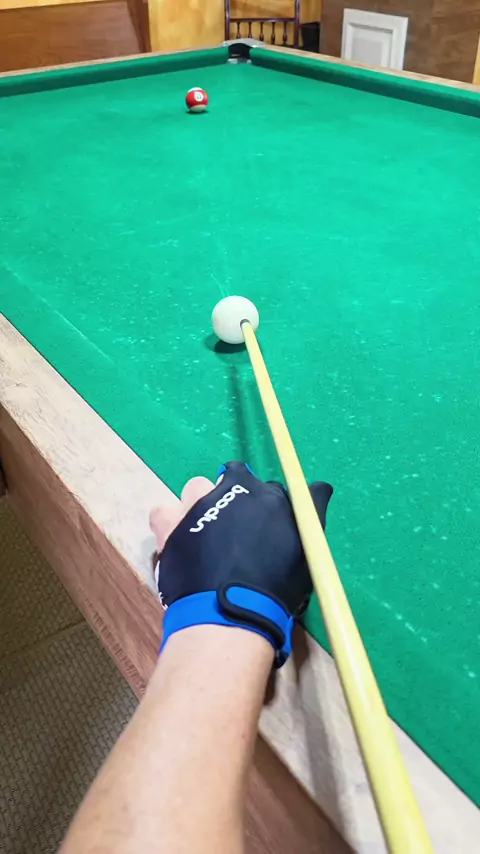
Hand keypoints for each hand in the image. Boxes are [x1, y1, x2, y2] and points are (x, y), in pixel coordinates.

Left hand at [150, 462, 332, 665]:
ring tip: (203, 534)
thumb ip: (310, 514)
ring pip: (198, 488)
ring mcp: (199, 503)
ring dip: (201, 504)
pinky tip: (177, 540)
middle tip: (234, 530)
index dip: (265, 509)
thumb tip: (320, 487)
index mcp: (270, 495)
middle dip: (234, 497)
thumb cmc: (275, 588)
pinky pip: (163, 510)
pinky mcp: (171, 521)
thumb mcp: (306, 551)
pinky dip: (169, 523)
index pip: (270, 489)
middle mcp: (234, 490)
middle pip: (234, 478)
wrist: (229, 609)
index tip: (262, 528)